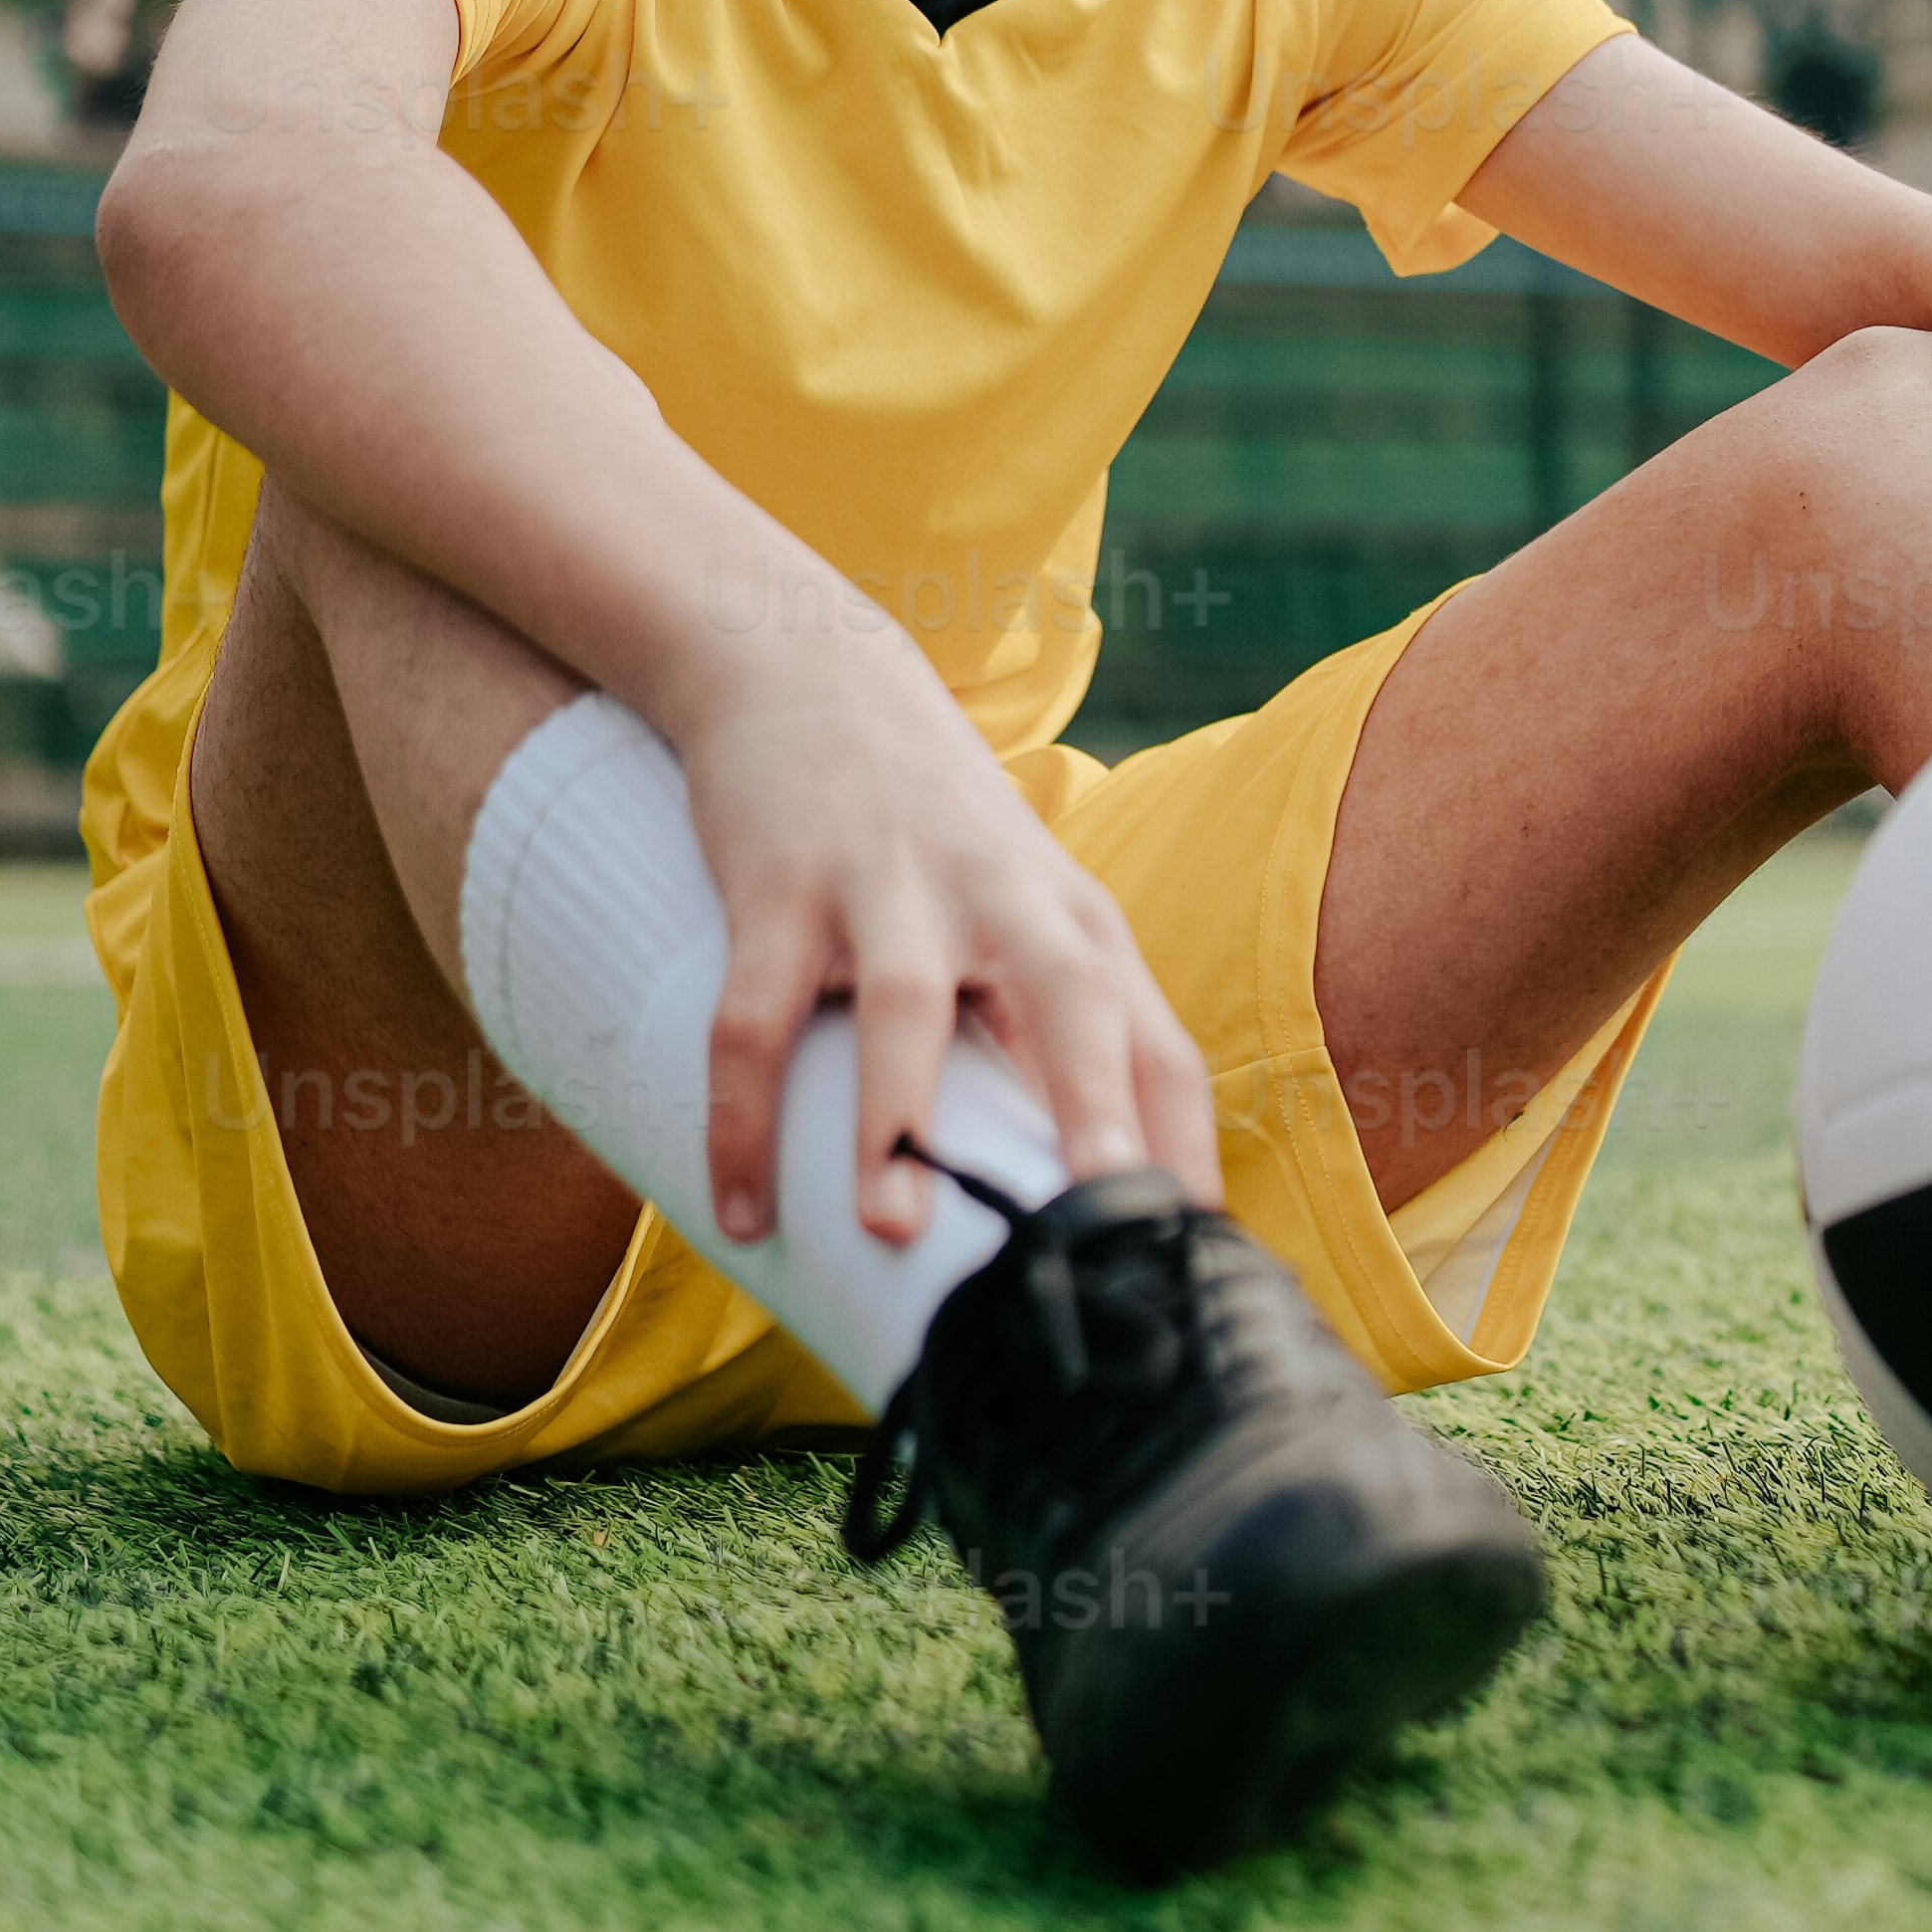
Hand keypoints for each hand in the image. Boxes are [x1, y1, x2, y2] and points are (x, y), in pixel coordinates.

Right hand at [661, 611, 1221, 1250]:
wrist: (808, 667)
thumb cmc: (934, 830)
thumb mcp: (1024, 909)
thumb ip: (1058, 1032)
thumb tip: (1086, 1203)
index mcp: (1077, 923)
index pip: (1158, 1047)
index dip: (1183, 1152)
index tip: (1194, 1264)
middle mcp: (1001, 899)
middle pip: (1069, 1000)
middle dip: (1093, 1109)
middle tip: (1103, 1224)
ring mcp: (886, 888)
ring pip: (906, 1006)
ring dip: (900, 1119)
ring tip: (893, 1227)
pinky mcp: (778, 887)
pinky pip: (755, 1017)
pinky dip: (742, 1116)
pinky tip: (737, 1210)